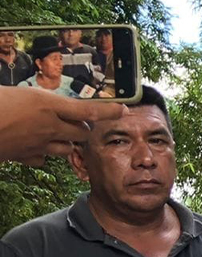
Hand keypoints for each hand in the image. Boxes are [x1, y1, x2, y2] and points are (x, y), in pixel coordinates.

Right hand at [0, 86, 125, 164]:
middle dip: (83, 127)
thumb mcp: (18, 92)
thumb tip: (53, 105)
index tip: (123, 110)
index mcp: (47, 104)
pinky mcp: (26, 156)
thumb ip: (40, 101)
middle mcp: (48, 126)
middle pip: (82, 132)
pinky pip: (44, 158)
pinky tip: (36, 146)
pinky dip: (44, 153)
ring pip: (67, 148)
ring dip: (67, 142)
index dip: (108, 111)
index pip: (88, 109)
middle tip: (77, 121)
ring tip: (57, 133)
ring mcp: (38, 144)